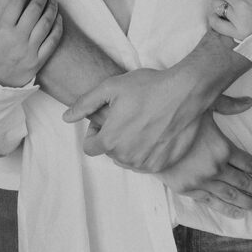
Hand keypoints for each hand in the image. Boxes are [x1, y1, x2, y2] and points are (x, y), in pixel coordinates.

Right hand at [0, 0, 62, 86]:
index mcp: (2, 29)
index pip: (18, 2)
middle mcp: (17, 39)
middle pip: (34, 10)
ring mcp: (29, 51)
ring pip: (46, 24)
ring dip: (52, 9)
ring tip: (53, 0)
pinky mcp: (38, 62)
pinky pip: (52, 42)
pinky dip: (58, 28)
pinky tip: (58, 18)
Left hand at [63, 66, 251, 171]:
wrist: (185, 93)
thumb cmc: (148, 87)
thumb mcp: (111, 87)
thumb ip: (85, 104)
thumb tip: (66, 118)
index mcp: (110, 140)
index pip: (90, 148)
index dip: (96, 132)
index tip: (109, 119)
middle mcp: (126, 157)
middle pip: (110, 152)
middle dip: (115, 137)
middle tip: (129, 116)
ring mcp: (145, 163)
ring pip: (128, 159)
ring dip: (131, 145)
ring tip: (143, 123)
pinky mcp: (163, 165)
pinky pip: (146, 163)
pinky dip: (148, 151)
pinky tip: (156, 131)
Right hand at [158, 112, 251, 218]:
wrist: (148, 137)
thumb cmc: (177, 119)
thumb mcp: (204, 106)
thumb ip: (228, 104)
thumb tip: (248, 101)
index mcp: (222, 148)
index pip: (247, 162)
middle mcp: (215, 168)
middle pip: (243, 182)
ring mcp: (202, 182)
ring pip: (230, 196)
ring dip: (247, 202)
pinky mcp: (188, 190)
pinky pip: (212, 202)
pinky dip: (226, 209)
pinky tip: (237, 214)